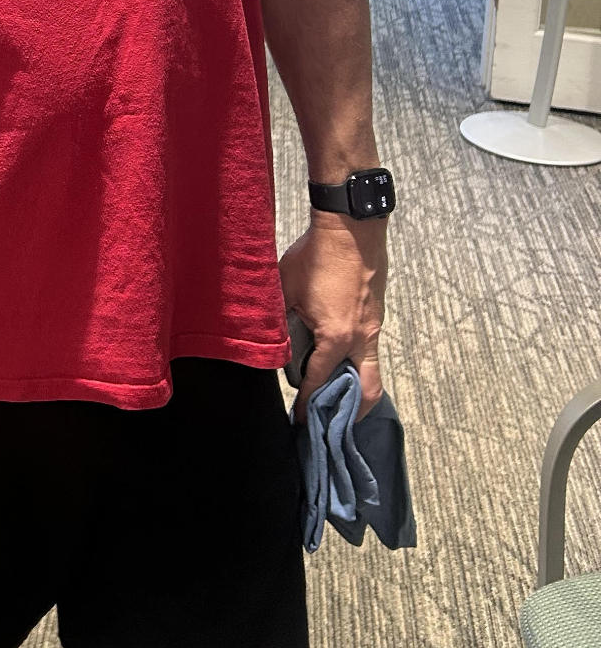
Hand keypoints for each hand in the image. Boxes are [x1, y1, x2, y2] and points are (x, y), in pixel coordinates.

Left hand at [279, 212, 388, 420]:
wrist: (350, 227)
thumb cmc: (317, 256)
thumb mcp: (285, 291)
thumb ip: (279, 322)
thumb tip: (270, 342)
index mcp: (336, 337)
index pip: (319, 381)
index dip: (308, 403)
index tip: (301, 419)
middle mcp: (362, 338)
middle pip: (366, 391)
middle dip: (351, 411)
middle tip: (331, 419)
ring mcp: (373, 327)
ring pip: (371, 370)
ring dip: (355, 385)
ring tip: (335, 394)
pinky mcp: (377, 315)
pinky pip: (370, 349)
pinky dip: (357, 361)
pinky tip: (338, 356)